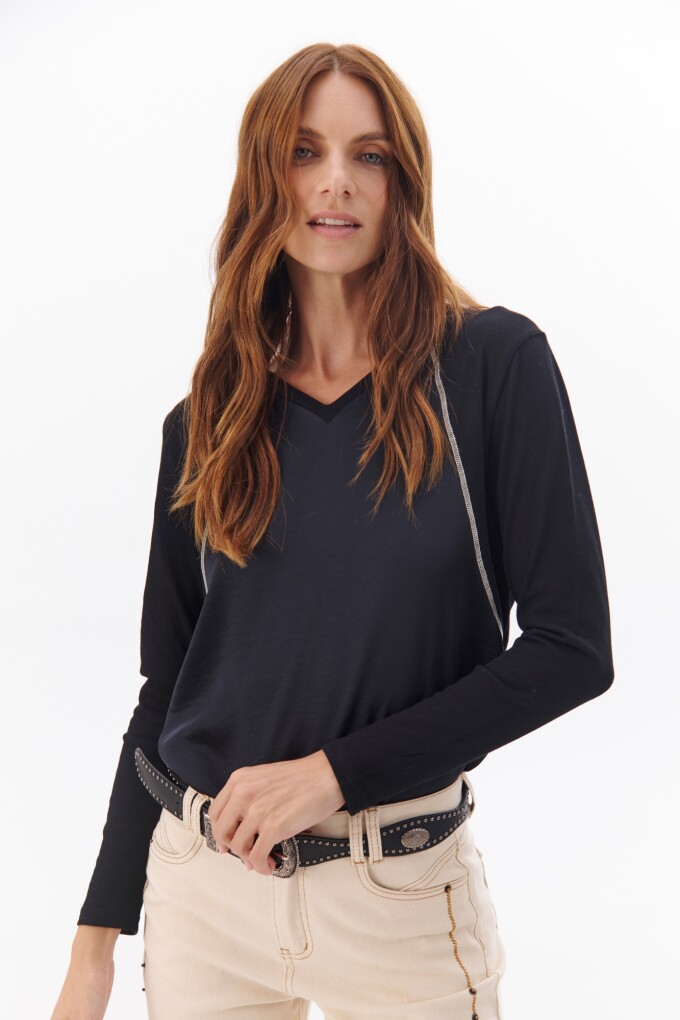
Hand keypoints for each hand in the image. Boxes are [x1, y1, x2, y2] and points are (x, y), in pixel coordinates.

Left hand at [206, 750, 344, 875]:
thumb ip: (248, 798)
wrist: (327, 775)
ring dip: (250, 859)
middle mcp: (243, 794)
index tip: (226, 842)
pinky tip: (270, 865)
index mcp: (239, 780)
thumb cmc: (301, 777)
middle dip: (233, 848)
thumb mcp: (264, 777)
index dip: (219, 832)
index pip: (215, 812)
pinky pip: (256, 857)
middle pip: (222, 832)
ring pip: (238, 847)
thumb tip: (241, 832)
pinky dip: (261, 867)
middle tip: (246, 854)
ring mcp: (257, 811)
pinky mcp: (273, 827)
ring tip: (265, 858)